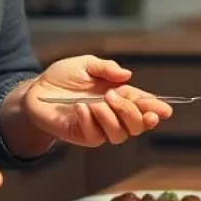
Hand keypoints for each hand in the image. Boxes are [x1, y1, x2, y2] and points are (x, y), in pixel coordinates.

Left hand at [25, 55, 172, 146]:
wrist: (36, 91)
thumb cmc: (62, 78)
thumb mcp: (86, 64)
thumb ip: (106, 68)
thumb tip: (127, 75)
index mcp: (120, 96)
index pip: (144, 106)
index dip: (156, 109)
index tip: (164, 110)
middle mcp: (114, 114)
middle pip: (137, 125)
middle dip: (132, 112)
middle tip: (114, 96)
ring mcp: (100, 128)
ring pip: (120, 134)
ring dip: (111, 117)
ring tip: (95, 102)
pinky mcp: (84, 136)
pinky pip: (96, 136)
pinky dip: (89, 120)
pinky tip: (79, 107)